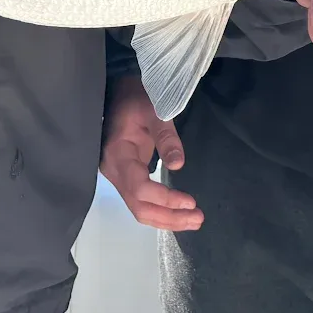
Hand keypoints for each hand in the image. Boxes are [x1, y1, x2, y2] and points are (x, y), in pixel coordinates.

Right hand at [100, 75, 202, 231]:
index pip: (139, 188)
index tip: (190, 201)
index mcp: (118, 154)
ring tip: (194, 220)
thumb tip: (178, 164)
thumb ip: (166, 136)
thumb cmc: (137, 98)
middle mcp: (114, 171)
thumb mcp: (154, 110)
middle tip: (198, 218)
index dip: (164, 199)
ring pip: (140, 208)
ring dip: (167, 218)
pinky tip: (178, 213)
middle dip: (169, 217)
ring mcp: (119, 176)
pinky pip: (141, 201)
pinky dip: (160, 211)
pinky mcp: (127, 177)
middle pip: (139, 206)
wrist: (121, 92)